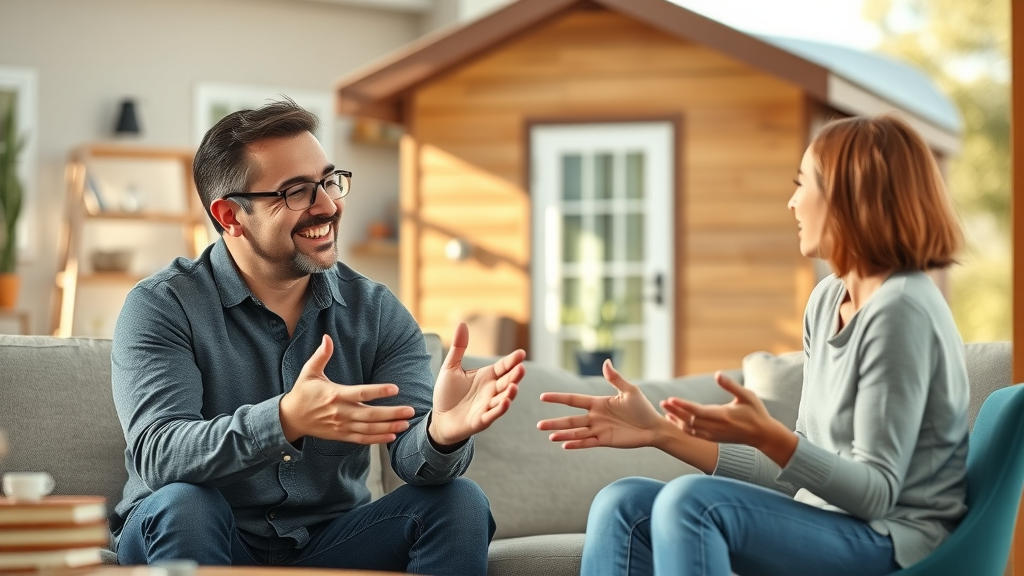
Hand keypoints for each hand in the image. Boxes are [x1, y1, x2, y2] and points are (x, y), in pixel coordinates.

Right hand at [279, 335, 415, 443]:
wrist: (290, 419)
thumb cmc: (302, 393)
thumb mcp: (309, 372)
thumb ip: (321, 355)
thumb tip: (327, 337)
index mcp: (335, 394)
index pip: (361, 393)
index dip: (379, 391)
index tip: (395, 389)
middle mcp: (340, 412)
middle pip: (370, 414)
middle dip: (391, 413)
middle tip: (410, 411)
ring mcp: (341, 426)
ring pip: (369, 429)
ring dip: (389, 427)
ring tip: (406, 423)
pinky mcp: (341, 435)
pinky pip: (362, 439)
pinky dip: (377, 439)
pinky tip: (392, 435)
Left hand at [428, 323, 525, 446]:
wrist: (439, 418)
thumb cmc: (447, 393)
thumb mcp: (451, 367)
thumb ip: (459, 348)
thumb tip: (462, 323)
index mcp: (486, 376)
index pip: (503, 367)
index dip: (512, 361)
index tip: (521, 353)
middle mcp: (491, 390)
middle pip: (507, 381)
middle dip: (515, 376)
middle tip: (521, 368)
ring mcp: (488, 405)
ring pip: (503, 398)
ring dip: (510, 393)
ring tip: (514, 386)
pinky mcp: (482, 420)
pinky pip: (493, 414)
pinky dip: (500, 409)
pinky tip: (505, 402)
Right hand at [537, 360, 667, 449]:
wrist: (653, 427)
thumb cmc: (643, 408)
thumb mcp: (629, 391)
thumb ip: (615, 378)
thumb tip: (605, 362)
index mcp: (598, 403)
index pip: (574, 400)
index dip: (558, 398)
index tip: (542, 397)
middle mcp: (595, 417)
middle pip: (570, 420)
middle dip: (554, 422)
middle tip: (538, 425)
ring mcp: (599, 430)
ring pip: (576, 432)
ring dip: (562, 434)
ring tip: (549, 436)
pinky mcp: (605, 441)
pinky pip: (588, 443)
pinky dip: (576, 444)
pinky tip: (565, 445)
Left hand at [661, 371, 795, 465]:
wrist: (763, 435)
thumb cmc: (756, 412)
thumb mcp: (747, 396)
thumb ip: (731, 386)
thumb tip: (717, 374)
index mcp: (722, 415)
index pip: (697, 411)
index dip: (682, 405)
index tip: (670, 399)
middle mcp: (715, 427)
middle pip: (689, 420)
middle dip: (674, 411)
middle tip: (662, 402)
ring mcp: (713, 434)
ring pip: (689, 429)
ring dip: (676, 419)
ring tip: (665, 410)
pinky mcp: (713, 438)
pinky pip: (694, 434)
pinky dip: (682, 428)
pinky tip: (675, 420)